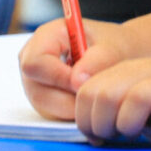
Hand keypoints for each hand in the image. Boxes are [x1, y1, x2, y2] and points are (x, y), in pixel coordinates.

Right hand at [18, 18, 132, 119]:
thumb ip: (97, 60)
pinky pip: (52, 114)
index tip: (84, 83)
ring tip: (95, 94)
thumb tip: (77, 81)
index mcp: (45, 37)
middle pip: (37, 90)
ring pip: (44, 106)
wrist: (118, 55)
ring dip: (72, 107)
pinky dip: (72, 112)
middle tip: (94, 93)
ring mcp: (34, 81)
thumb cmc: (113, 46)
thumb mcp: (112, 46)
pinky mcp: (42, 98)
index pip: (35, 63)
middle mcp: (32, 59)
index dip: (58, 78)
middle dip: (68, 98)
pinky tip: (89, 100)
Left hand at [73, 55, 150, 142]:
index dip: (86, 120)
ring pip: (132, 100)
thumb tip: (95, 134)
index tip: (101, 138)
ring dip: (131, 126)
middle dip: (103, 125)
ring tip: (144, 134)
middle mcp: (147, 71)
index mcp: (131, 71)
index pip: (86, 92)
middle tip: (122, 138)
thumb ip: (124, 106)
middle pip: (102, 95)